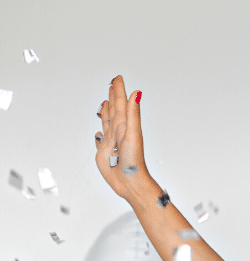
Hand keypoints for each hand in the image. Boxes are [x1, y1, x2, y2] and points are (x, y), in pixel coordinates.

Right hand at [94, 75, 150, 198]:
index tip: (118, 78)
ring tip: (106, 101)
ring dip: (107, 111)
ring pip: (108, 122)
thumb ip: (133, 113)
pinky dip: (100, 131)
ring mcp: (111, 141)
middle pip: (115, 110)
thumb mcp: (133, 133)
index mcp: (125, 125)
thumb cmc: (133, 161)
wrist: (128, 181)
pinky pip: (101, 138)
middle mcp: (119, 132)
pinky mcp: (104, 151)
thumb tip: (136, 93)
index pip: (121, 104)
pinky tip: (101, 129)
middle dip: (114, 97)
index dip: (119, 91)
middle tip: (113, 84)